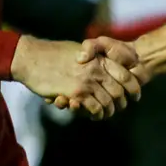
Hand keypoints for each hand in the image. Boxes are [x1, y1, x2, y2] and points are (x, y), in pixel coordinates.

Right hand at [11, 35, 140, 119]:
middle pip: (120, 92)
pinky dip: (96, 115)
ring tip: (105, 115)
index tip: (135, 96)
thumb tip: (99, 64)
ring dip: (108, 112)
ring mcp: (87, 80)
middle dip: (122, 104)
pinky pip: (94, 108)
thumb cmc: (51, 54)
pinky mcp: (76, 92)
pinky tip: (94, 116)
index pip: (126, 75)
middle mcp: (96, 68)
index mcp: (98, 58)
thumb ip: (91, 57)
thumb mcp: (77, 50)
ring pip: (108, 103)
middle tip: (119, 109)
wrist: (31, 58)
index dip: (133, 88)